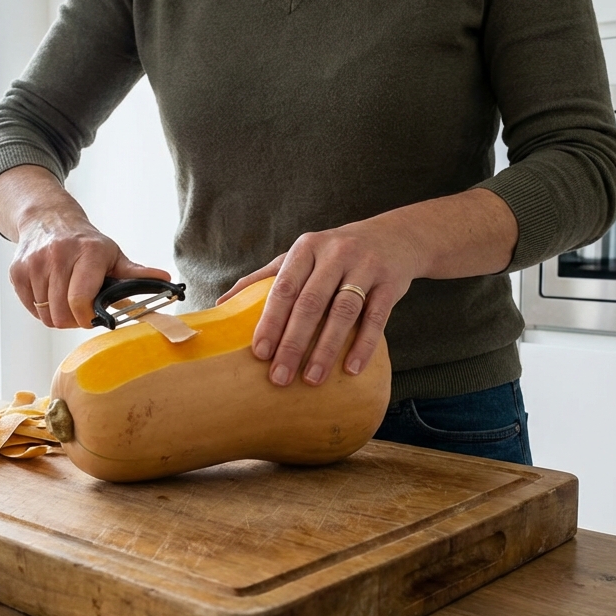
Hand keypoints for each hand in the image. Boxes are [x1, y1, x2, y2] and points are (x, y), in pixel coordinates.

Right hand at [0, 167, 168, 328]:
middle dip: (73, 320)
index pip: (80, 301)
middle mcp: (58, 255)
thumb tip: (166, 279)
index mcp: (88, 252)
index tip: (92, 315)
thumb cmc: (86, 244)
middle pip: (61, 314)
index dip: (86, 317)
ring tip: (66, 298)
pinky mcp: (17, 271)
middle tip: (81, 309)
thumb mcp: (113, 255)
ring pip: (45, 315)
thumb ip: (136, 273)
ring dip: (57, 315)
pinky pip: (30, 308)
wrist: (48, 219)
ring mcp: (34, 263)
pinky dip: (41, 309)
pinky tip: (51, 294)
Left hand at [217, 217, 418, 386]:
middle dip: (293, 343)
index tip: (259, 353)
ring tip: (311, 379)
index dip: (271, 321)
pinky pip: (376, 317)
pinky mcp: (390, 283)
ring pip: (343, 311)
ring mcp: (365, 267)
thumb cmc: (335, 253)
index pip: (284, 288)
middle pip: (311, 303)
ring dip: (326, 348)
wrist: (394, 237)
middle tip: (280, 377)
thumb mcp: (301, 256)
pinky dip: (364, 344)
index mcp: (307, 248)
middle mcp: (335, 254)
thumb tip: (221, 304)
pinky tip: (351, 368)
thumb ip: (264, 278)